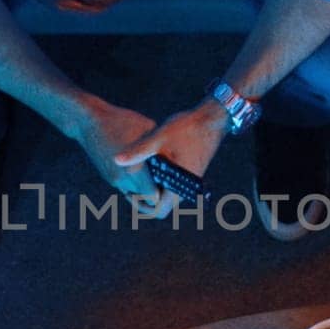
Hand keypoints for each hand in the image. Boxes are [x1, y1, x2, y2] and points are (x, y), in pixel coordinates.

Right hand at [72, 99, 162, 211]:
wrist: (87, 122)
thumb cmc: (121, 122)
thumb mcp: (148, 130)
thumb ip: (161, 148)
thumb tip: (176, 158)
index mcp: (136, 170)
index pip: (154, 197)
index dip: (164, 192)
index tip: (172, 182)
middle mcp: (124, 180)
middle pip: (145, 197)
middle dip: (156, 190)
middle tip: (168, 179)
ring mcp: (114, 180)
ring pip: (135, 192)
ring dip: (144, 186)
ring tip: (156, 172)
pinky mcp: (108, 176)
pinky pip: (126, 185)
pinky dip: (134, 180)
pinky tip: (142, 166)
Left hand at [114, 99, 227, 218]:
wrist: (213, 118)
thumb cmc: (188, 127)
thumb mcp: (159, 138)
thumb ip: (139, 151)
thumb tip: (116, 161)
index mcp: (180, 186)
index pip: (158, 210)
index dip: (140, 205)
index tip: (128, 191)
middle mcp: (186, 188)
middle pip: (160, 204)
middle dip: (142, 196)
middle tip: (127, 182)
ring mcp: (188, 181)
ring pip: (164, 192)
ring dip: (150, 186)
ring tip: (136, 170)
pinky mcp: (188, 172)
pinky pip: (170, 183)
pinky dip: (157, 178)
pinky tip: (148, 162)